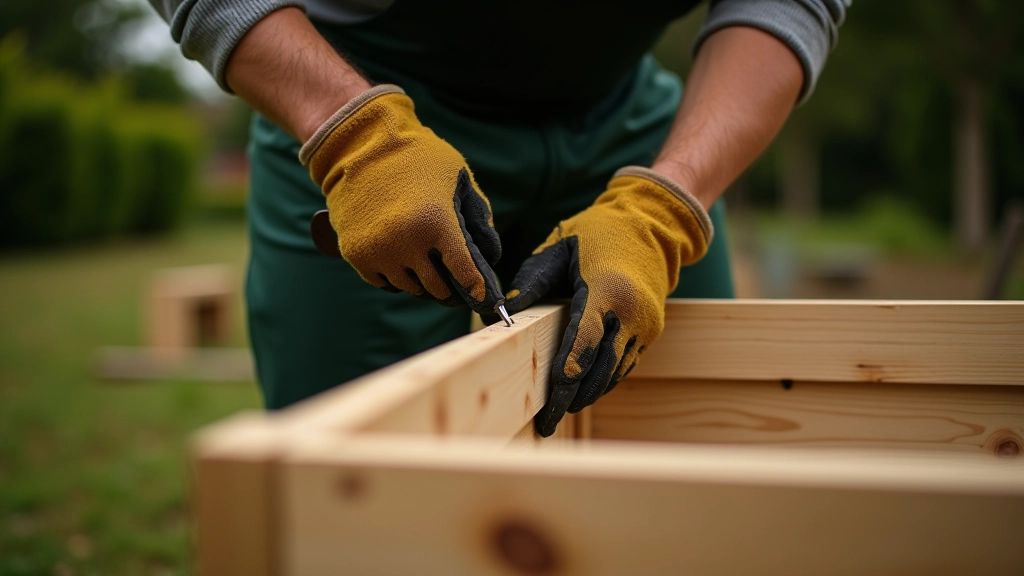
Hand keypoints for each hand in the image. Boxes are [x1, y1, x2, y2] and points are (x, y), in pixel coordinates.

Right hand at [301, 85, 503, 313]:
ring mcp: (379, 252)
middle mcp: (406, 243)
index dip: (477, 288)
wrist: (358, 145)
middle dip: (449, 284)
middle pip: (437, 288)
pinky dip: (396, 275)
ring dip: (421, 279)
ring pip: (410, 287)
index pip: (464, 274)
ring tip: (424, 259)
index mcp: (436, 224)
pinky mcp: (356, 254)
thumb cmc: (417, 157)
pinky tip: (401, 257)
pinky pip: (384, 282)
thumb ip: (478, 216)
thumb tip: (489, 255)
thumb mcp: (458, 177)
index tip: (482, 296)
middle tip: (452, 276)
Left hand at [504, 167, 712, 436]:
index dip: (566, 379)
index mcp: (607, 291)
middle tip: (546, 423)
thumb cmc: (597, 232)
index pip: (583, 345)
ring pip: (614, 373)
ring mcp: (645, 326)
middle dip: (573, 398)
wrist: (651, 224)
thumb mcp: (559, 247)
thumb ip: (533, 280)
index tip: (550, 405)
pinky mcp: (651, 332)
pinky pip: (624, 364)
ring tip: (560, 411)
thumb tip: (504, 311)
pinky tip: (581, 390)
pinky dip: (603, 379)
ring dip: (588, 392)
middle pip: (599, 370)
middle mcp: (631, 314)